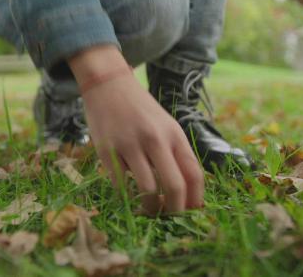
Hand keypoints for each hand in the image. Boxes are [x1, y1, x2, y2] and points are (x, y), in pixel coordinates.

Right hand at [68, 45, 203, 214]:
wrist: (108, 85)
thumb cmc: (140, 110)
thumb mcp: (165, 126)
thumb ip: (175, 154)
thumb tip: (185, 195)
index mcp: (174, 134)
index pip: (194, 174)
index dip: (195, 200)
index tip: (191, 212)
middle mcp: (155, 139)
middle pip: (174, 186)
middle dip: (174, 210)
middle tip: (169, 217)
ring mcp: (130, 145)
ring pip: (146, 189)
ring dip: (149, 207)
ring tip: (148, 208)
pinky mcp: (107, 151)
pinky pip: (120, 184)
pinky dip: (127, 196)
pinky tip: (129, 193)